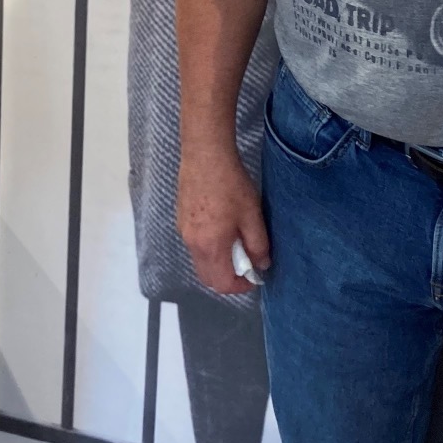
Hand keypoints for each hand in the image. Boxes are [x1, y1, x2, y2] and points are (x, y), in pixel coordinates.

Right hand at [177, 144, 269, 293]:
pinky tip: (222, 228)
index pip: (222, 283)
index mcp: (210, 247)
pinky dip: (209, 248)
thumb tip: (262, 264)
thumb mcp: (252, 215)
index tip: (255, 277)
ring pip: (200, 261)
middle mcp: (192, 244)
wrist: (205, 156)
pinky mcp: (181, 220)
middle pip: (207, 277)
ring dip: (218, 263)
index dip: (240, 286)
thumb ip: (258, 244)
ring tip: (236, 243)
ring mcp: (183, 231)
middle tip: (246, 264)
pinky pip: (195, 246)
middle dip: (227, 278)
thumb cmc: (231, 185)